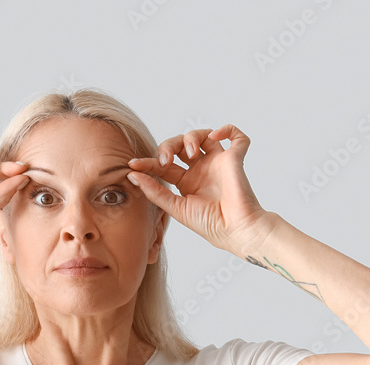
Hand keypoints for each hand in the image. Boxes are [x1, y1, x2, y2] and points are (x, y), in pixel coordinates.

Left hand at [126, 124, 276, 257]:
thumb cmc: (208, 224)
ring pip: (202, 136)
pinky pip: (237, 137)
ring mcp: (218, 163)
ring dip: (191, 137)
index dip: (147, 162)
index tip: (133, 164)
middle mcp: (201, 170)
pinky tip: (214, 136)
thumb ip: (154, 191)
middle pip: (180, 145)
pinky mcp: (235, 159)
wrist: (234, 230)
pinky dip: (227, 129)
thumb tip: (132, 176)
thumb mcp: (176, 208)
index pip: (163, 165)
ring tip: (191, 152)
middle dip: (169, 146)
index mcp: (186, 182)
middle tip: (166, 159)